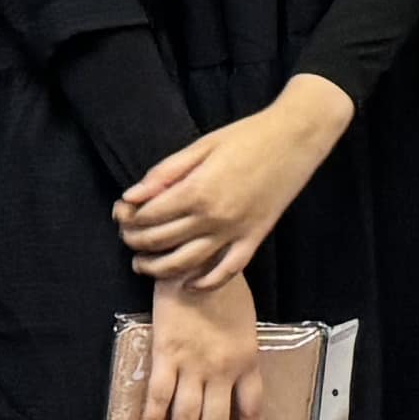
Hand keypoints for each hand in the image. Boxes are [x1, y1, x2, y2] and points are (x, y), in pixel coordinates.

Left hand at [116, 79, 351, 290]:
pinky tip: (188, 284)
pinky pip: (227, 271)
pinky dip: (205, 283)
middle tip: (127, 237)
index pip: (149, 216)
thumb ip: (166, 173)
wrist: (297, 137)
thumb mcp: (202, 146)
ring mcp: (235, 232)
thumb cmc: (248, 135)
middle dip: (136, 241)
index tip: (121, 214)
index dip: (128, 218)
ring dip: (158, 269)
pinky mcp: (254, 238)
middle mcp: (213, 217)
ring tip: (142, 264)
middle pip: (161, 241)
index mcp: (197, 190)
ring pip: (186, 264)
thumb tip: (131, 197)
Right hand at [142, 274, 262, 419]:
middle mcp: (222, 370)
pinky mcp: (165, 355)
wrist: (198, 263)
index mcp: (246, 361)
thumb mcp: (245, 327)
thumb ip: (240, 357)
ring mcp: (192, 365)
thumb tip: (232, 387)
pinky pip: (157, 397)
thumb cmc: (225, 291)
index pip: (252, 411)